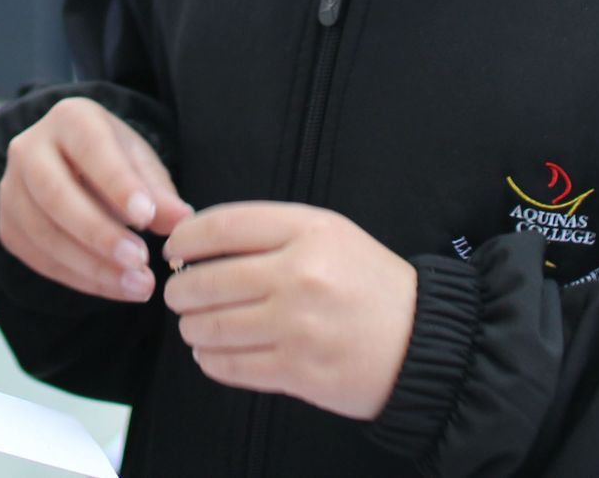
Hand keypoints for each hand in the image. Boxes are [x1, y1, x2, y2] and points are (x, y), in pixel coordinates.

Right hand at [0, 97, 191, 302]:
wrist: (68, 166)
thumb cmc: (111, 160)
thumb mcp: (140, 162)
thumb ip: (158, 191)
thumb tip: (180, 220)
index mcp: (69, 119)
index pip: (91, 149)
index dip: (117, 185)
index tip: (146, 218)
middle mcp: (29, 149)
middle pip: (55, 194)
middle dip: (99, 233)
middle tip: (140, 260)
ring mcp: (11, 189)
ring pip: (44, 233)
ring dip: (93, 266)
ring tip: (138, 284)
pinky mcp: (8, 226)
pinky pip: (40, 259)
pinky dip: (80, 278)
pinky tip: (114, 286)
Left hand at [164, 202, 416, 420]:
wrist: (424, 342)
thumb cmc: (371, 286)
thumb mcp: (331, 235)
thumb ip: (270, 233)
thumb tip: (197, 244)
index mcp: (309, 231)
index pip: (222, 227)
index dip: (186, 239)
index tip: (174, 249)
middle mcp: (300, 274)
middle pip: (207, 279)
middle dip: (180, 289)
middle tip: (179, 294)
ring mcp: (297, 325)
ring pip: (211, 326)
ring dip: (192, 327)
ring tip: (196, 325)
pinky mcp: (297, 370)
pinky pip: (229, 365)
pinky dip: (210, 360)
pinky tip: (212, 353)